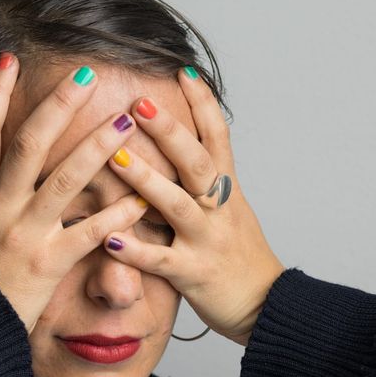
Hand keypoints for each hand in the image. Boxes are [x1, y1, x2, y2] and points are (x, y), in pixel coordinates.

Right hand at [0, 56, 148, 333]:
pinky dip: (116, 215)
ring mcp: (25, 233)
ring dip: (98, 147)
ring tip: (126, 122)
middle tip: (88, 76)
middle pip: (29, 145)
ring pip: (65, 180)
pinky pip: (89, 233)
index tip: (10, 61)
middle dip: (59, 105)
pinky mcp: (49, 262)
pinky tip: (141, 198)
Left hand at [103, 68, 284, 346]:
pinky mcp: (193, 274)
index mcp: (227, 190)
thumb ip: (205, 177)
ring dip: (146, 179)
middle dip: (171, 132)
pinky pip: (162, 261)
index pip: (218, 137)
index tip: (183, 71)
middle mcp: (219, 210)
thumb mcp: (229, 208)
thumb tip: (181, 139)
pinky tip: (110, 239)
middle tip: (141, 103)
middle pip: (198, 162)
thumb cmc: (238, 255)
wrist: (265, 305)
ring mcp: (207, 241)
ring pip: (177, 205)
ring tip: (116, 156)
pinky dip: (136, 251)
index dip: (203, 104)